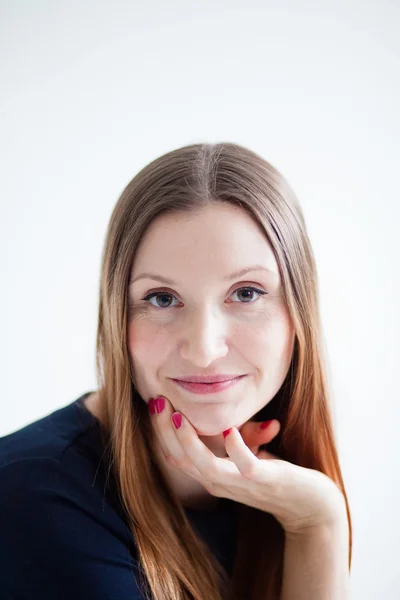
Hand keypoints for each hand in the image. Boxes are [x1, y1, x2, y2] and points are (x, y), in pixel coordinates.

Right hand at [148, 396, 345, 534]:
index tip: (155, 402)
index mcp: (214, 476)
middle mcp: (221, 483)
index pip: (177, 456)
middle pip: (182, 459)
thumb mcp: (249, 456)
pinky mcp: (265, 480)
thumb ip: (237, 439)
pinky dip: (235, 448)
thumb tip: (224, 417)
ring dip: (188, 441)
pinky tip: (228, 429)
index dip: (161, 432)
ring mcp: (241, 484)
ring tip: (177, 415)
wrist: (312, 509)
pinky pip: (245, 466)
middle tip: (156, 401)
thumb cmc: (279, 479)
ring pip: (205, 466)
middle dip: (165, 430)